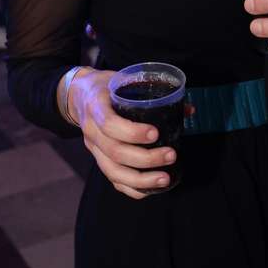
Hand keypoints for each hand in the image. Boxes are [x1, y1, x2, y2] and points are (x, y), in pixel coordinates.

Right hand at [69, 69, 176, 199]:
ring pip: (112, 171)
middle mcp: (91, 131)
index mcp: (96, 107)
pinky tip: (151, 188)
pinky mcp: (98, 159)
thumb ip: (153, 90)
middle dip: (145, 158)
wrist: (78, 95)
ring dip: (141, 179)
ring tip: (166, 178)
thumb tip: (188, 109)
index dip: (132, 132)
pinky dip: (132, 188)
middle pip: (115, 152)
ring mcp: (93, 148)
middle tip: (171, 155)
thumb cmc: (107, 86)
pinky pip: (112, 179)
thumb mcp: (124, 79)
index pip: (109, 124)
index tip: (155, 133)